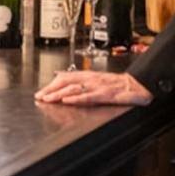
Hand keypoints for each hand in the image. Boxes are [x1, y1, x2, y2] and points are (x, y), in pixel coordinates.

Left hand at [34, 70, 152, 106]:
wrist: (137, 85)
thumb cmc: (117, 83)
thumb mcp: (95, 78)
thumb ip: (78, 78)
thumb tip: (58, 74)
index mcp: (87, 76)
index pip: (64, 78)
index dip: (51, 85)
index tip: (40, 93)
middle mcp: (90, 79)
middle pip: (66, 82)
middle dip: (51, 90)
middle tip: (39, 97)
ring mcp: (98, 86)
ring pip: (75, 89)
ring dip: (59, 94)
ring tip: (48, 99)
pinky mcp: (106, 94)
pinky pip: (90, 96)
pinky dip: (77, 98)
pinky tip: (68, 101)